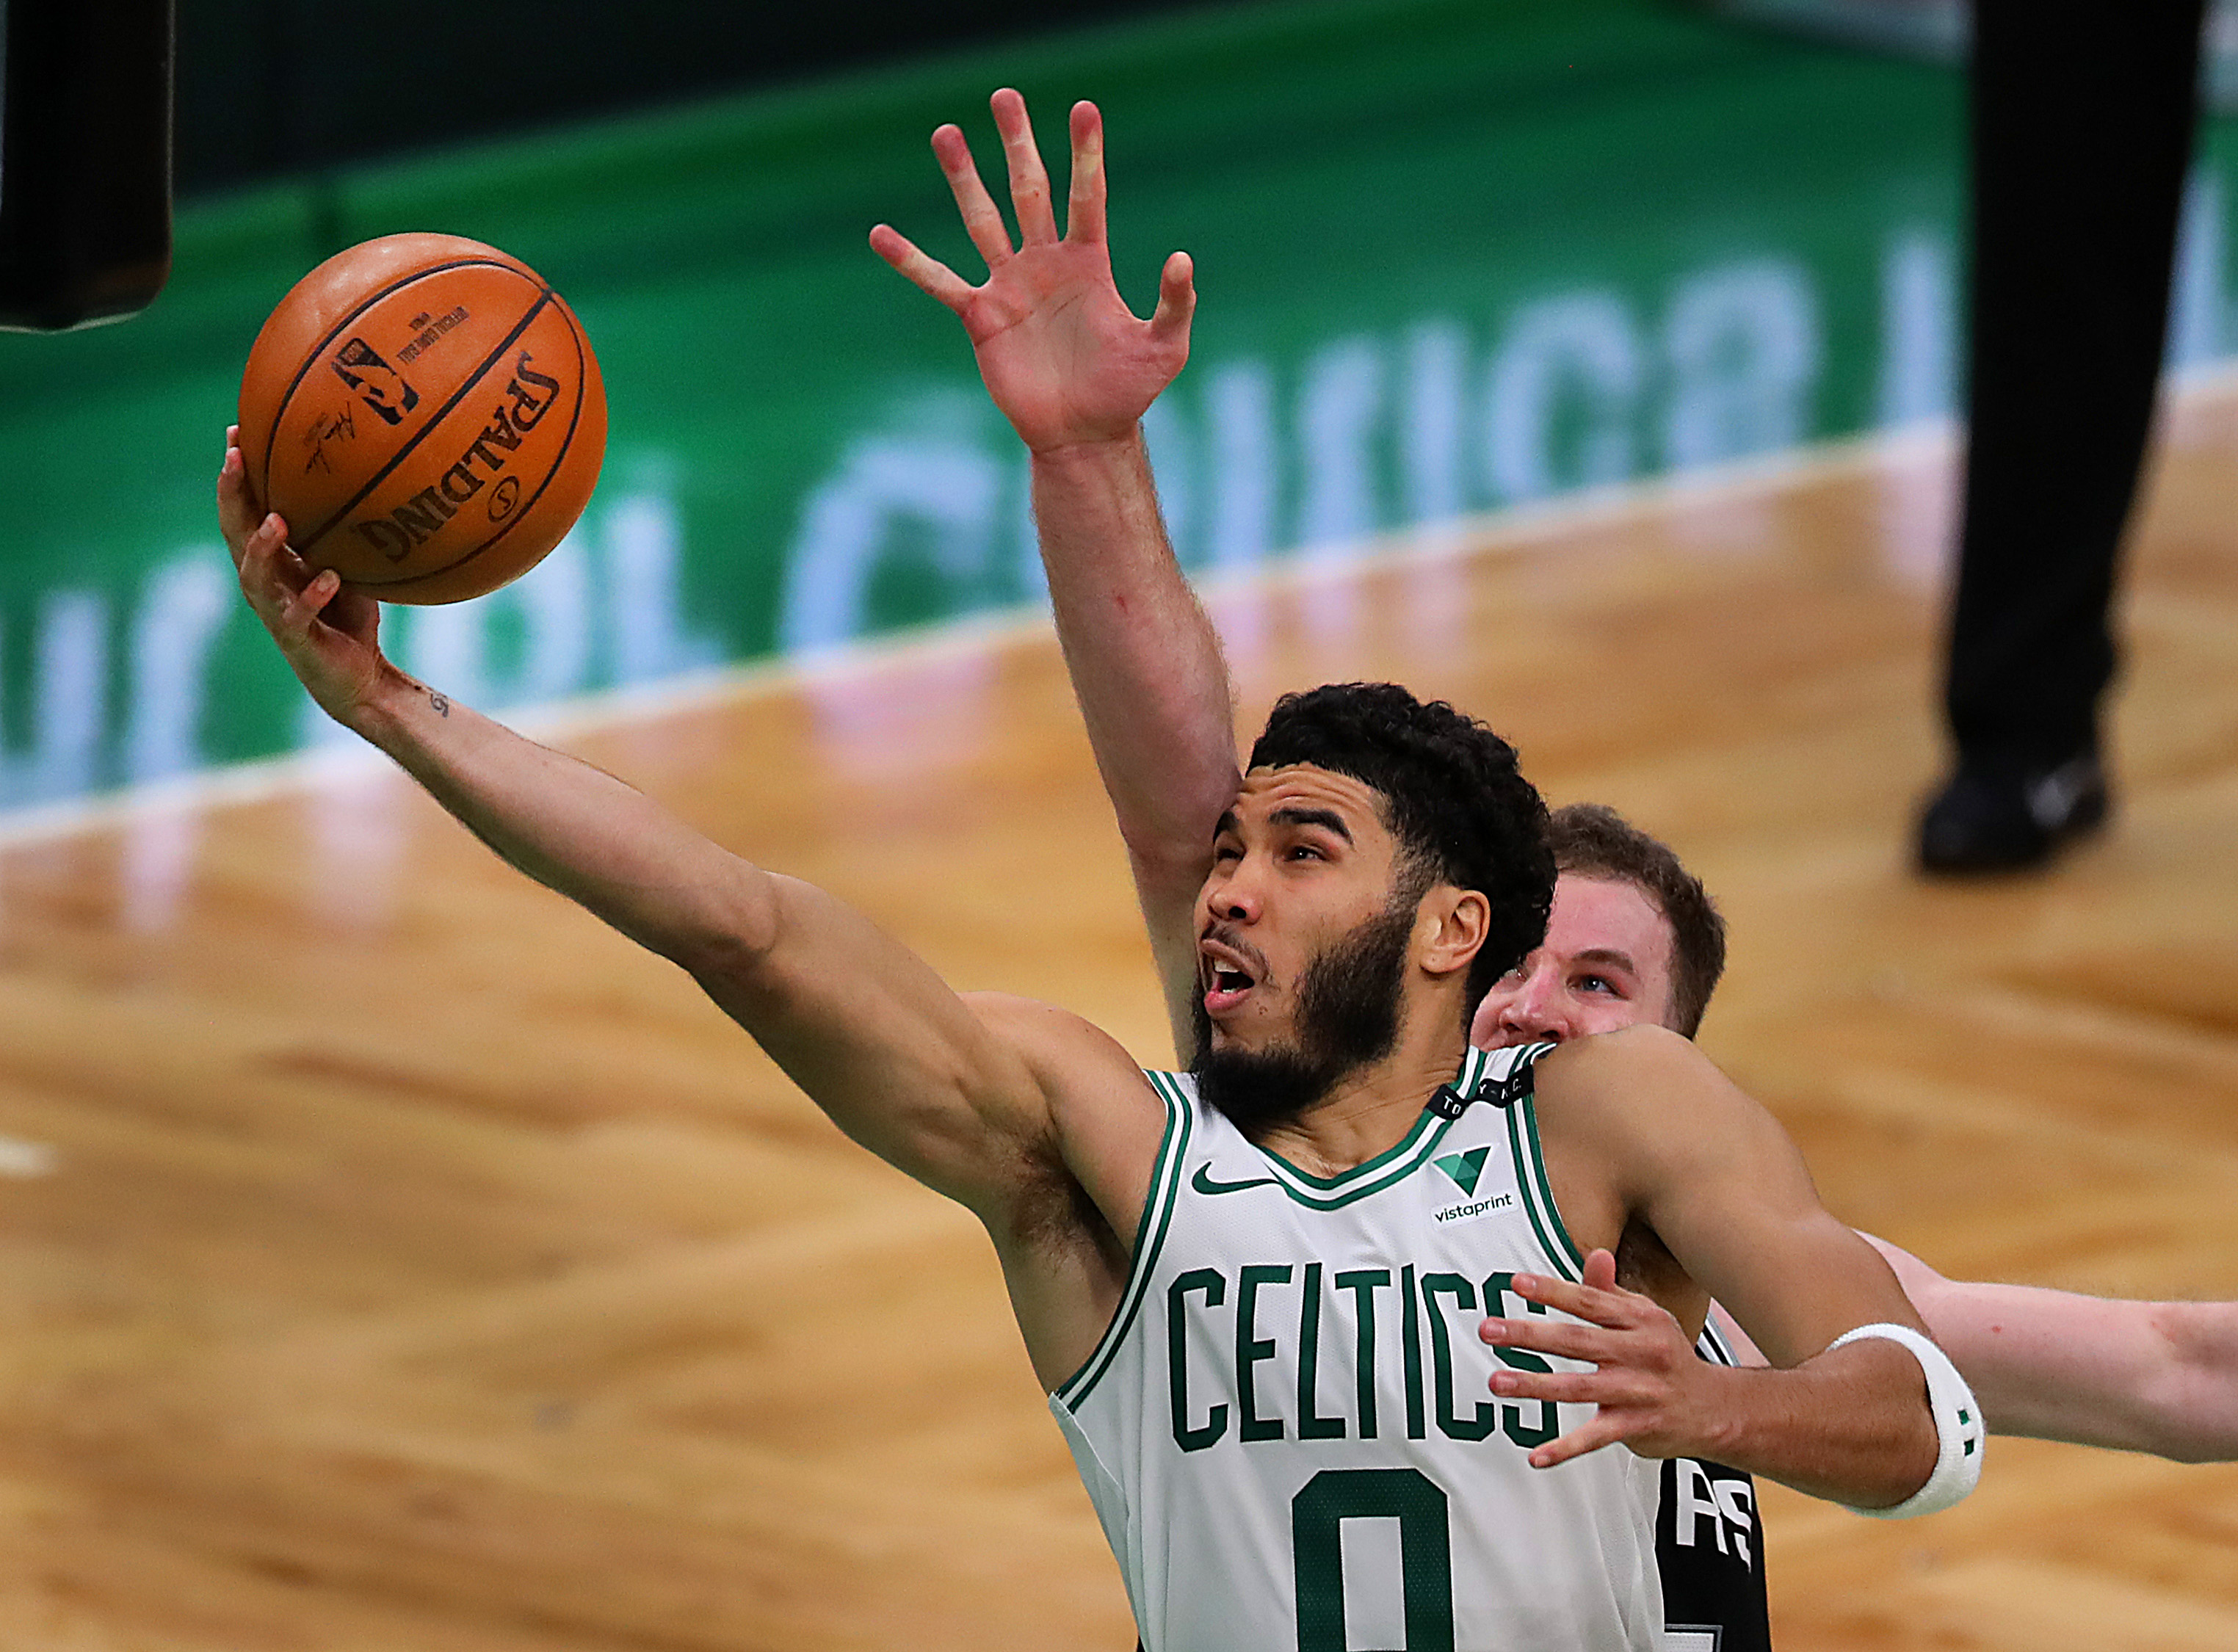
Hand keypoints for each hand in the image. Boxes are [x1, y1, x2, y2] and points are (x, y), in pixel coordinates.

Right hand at [218, 425, 391, 725]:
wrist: (358, 676)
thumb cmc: (350, 614)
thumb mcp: (349, 562)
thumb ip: (345, 530)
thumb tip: (371, 478)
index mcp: (271, 558)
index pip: (244, 508)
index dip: (237, 473)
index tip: (237, 430)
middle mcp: (263, 580)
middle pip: (235, 532)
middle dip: (233, 495)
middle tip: (237, 458)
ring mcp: (275, 610)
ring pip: (256, 574)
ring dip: (262, 546)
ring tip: (275, 520)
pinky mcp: (296, 638)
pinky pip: (298, 614)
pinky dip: (314, 595)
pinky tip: (329, 577)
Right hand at [870, 89, 1194, 452]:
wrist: (1084, 434)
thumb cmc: (1128, 392)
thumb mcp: (1165, 348)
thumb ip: (1176, 304)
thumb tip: (1181, 258)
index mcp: (1089, 262)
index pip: (1087, 196)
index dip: (1085, 155)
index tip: (1083, 108)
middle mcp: (1046, 264)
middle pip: (1029, 191)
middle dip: (1017, 145)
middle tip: (1005, 97)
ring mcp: (1010, 287)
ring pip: (983, 221)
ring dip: (964, 178)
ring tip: (946, 133)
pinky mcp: (982, 318)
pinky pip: (941, 283)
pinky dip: (911, 261)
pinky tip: (880, 235)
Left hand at [1478, 1249, 1722, 1469]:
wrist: (1715, 1409)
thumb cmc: (1668, 1355)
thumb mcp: (1647, 1317)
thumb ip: (1611, 1291)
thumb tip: (1595, 1253)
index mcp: (1640, 1319)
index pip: (1590, 1301)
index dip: (1553, 1291)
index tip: (1515, 1284)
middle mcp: (1641, 1352)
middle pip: (1578, 1340)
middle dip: (1530, 1335)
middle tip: (1489, 1331)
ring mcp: (1639, 1391)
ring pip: (1579, 1388)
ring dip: (1535, 1385)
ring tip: (1497, 1382)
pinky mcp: (1638, 1427)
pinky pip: (1596, 1438)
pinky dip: (1565, 1449)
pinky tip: (1535, 1456)